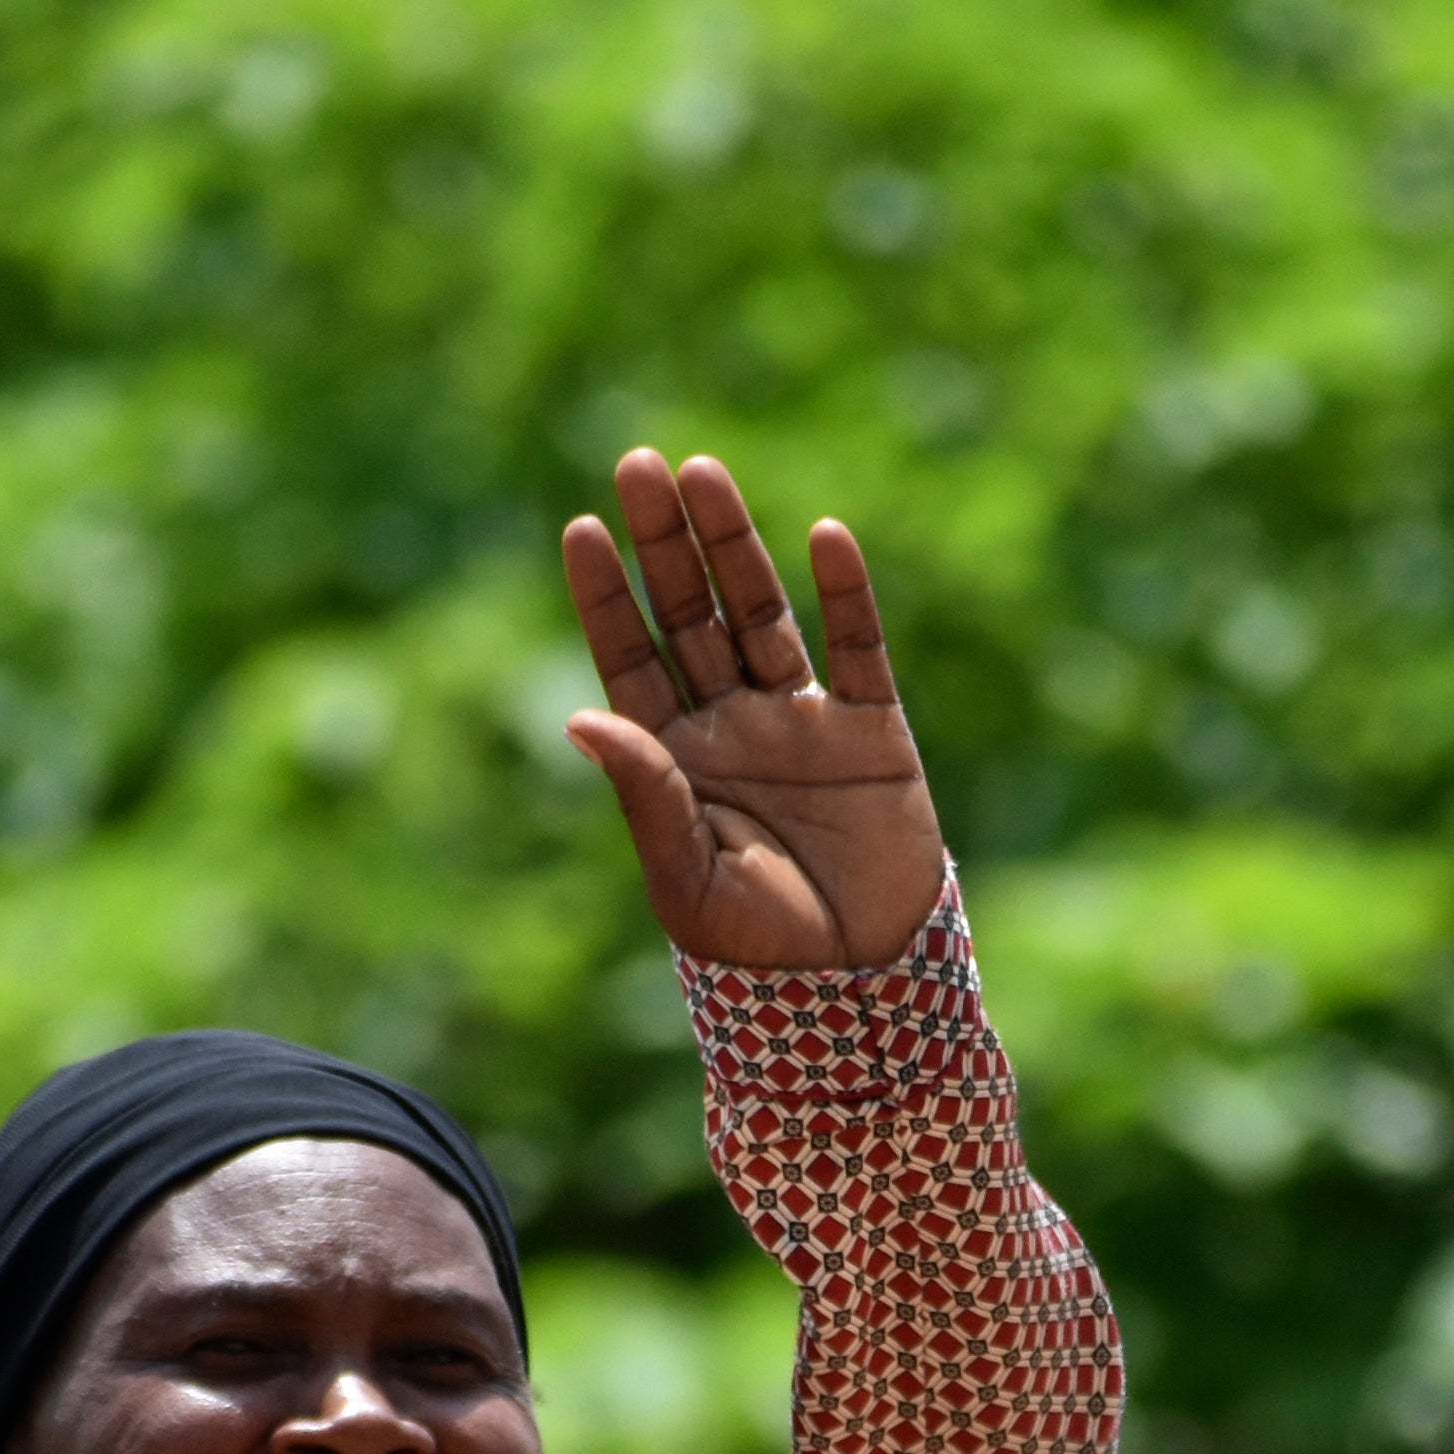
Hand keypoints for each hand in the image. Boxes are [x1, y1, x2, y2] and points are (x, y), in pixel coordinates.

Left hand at [560, 447, 948, 971]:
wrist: (858, 990)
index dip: (608, 595)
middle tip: (638, 463)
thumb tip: (582, 716)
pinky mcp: (871, 731)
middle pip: (691, 613)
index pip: (631, 657)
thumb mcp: (686, 877)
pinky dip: (844, 595)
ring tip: (703, 473)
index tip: (582, 528)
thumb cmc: (757, 949)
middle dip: (665, 543)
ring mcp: (800, 721)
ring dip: (734, 546)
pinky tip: (824, 537)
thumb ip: (644, 793)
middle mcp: (730, 725)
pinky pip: (856, 650)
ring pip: (761, 613)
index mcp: (673, 760)